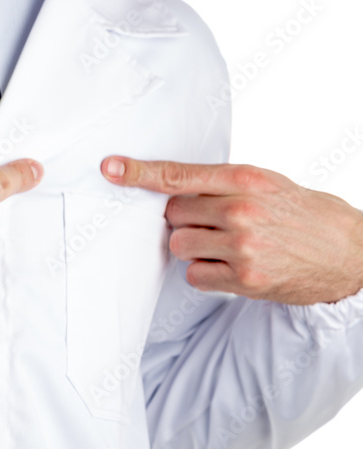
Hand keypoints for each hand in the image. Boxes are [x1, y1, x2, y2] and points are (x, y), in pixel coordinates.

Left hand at [101, 156, 362, 304]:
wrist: (348, 252)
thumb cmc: (300, 214)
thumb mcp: (266, 184)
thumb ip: (220, 183)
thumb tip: (170, 187)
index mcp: (245, 180)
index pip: (178, 175)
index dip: (139, 172)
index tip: (110, 168)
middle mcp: (241, 210)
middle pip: (172, 214)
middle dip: (184, 219)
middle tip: (213, 223)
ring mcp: (242, 246)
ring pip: (179, 245)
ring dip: (193, 247)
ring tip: (226, 245)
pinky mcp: (244, 279)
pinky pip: (194, 275)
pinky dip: (205, 272)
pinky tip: (232, 267)